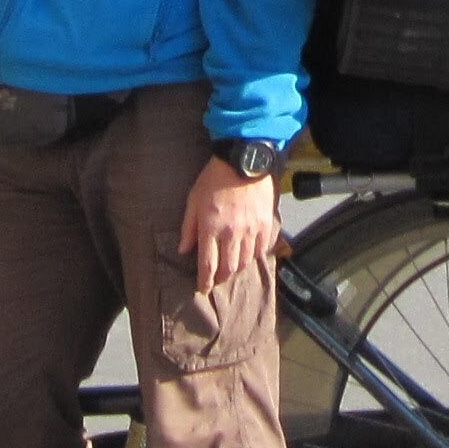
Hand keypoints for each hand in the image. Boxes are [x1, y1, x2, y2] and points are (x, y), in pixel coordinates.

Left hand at [178, 158, 281, 292]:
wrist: (243, 159)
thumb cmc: (215, 178)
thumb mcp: (193, 199)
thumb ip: (188, 227)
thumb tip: (183, 250)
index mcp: (211, 227)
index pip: (207, 264)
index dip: (205, 281)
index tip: (203, 288)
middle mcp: (231, 232)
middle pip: (228, 268)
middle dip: (221, 278)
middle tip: (217, 279)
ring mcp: (251, 229)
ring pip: (245, 261)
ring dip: (237, 268)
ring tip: (232, 267)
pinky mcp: (265, 224)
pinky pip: (262, 249)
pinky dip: (255, 255)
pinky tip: (249, 253)